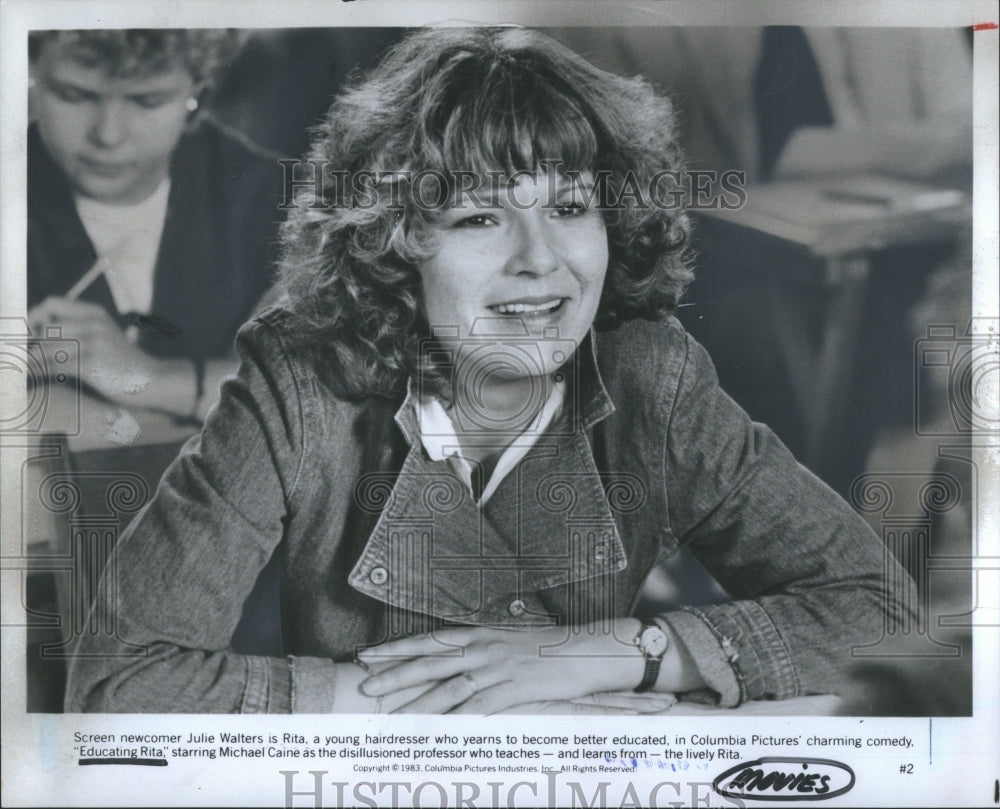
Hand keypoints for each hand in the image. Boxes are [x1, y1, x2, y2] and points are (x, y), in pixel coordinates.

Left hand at [29, 297, 167, 401]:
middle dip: (35, 344)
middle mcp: (94, 325)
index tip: (31, 333)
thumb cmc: (125, 361)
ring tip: (32, 368)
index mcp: (95, 313)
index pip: (51, 304)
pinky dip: (43, 373)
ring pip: (46, 349)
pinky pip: (54, 368)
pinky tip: (41, 377)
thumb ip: (80, 328)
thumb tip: (40, 332)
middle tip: (33, 356)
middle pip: (45, 329)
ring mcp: (93, 345)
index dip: (35, 317)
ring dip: (36, 361)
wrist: (153, 379)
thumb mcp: (106, 335)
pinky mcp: (91, 366)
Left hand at [356, 622, 646, 714]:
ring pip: (449, 688)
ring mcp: (498, 669)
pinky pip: (479, 709)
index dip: (397, 647)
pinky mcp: (514, 690)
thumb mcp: (509, 641)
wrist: (587, 649)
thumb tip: (454, 662)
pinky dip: (455, 723)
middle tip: (366, 686)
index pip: (429, 640)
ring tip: (392, 718)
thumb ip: (481, 650)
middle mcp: (483, 648)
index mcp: (480, 633)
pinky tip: (438, 734)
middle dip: (396, 674)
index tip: (369, 653)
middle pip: (431, 662)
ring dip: (418, 704)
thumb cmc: (549, 647)